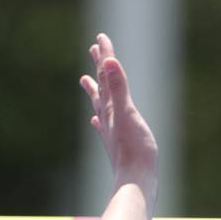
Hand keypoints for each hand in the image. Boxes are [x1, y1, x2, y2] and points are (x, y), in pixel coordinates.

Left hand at [79, 34, 158, 185]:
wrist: (135, 182)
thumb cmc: (134, 150)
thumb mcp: (127, 113)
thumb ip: (118, 87)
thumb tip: (108, 61)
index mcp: (112, 107)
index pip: (107, 75)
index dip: (105, 55)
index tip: (100, 37)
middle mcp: (109, 117)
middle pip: (101, 86)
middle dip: (99, 67)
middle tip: (93, 49)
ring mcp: (112, 131)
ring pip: (100, 104)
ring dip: (95, 90)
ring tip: (85, 80)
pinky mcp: (117, 145)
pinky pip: (104, 126)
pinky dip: (99, 118)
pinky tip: (96, 121)